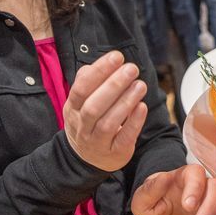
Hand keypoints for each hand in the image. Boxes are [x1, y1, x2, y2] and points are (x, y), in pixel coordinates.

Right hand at [63, 50, 147, 171]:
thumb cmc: (89, 120)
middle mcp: (82, 126)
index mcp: (73, 109)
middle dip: (113, 85)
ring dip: (125, 102)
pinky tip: (142, 107)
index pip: (81, 88)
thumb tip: (98, 64)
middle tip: (132, 68)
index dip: (98, 71)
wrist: (86, 157)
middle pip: (93, 106)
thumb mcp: (81, 102)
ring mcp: (97, 142)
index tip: (117, 56)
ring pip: (108, 123)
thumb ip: (88, 81)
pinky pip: (123, 138)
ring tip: (140, 85)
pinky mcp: (114, 153)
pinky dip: (133, 123)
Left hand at [131, 164, 215, 214]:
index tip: (188, 206)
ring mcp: (215, 197)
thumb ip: (151, 188)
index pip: (195, 172)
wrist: (164, 212)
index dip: (195, 187)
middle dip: (210, 208)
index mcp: (185, 175)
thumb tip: (164, 178)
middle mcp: (204, 183)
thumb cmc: (153, 201)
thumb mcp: (144, 197)